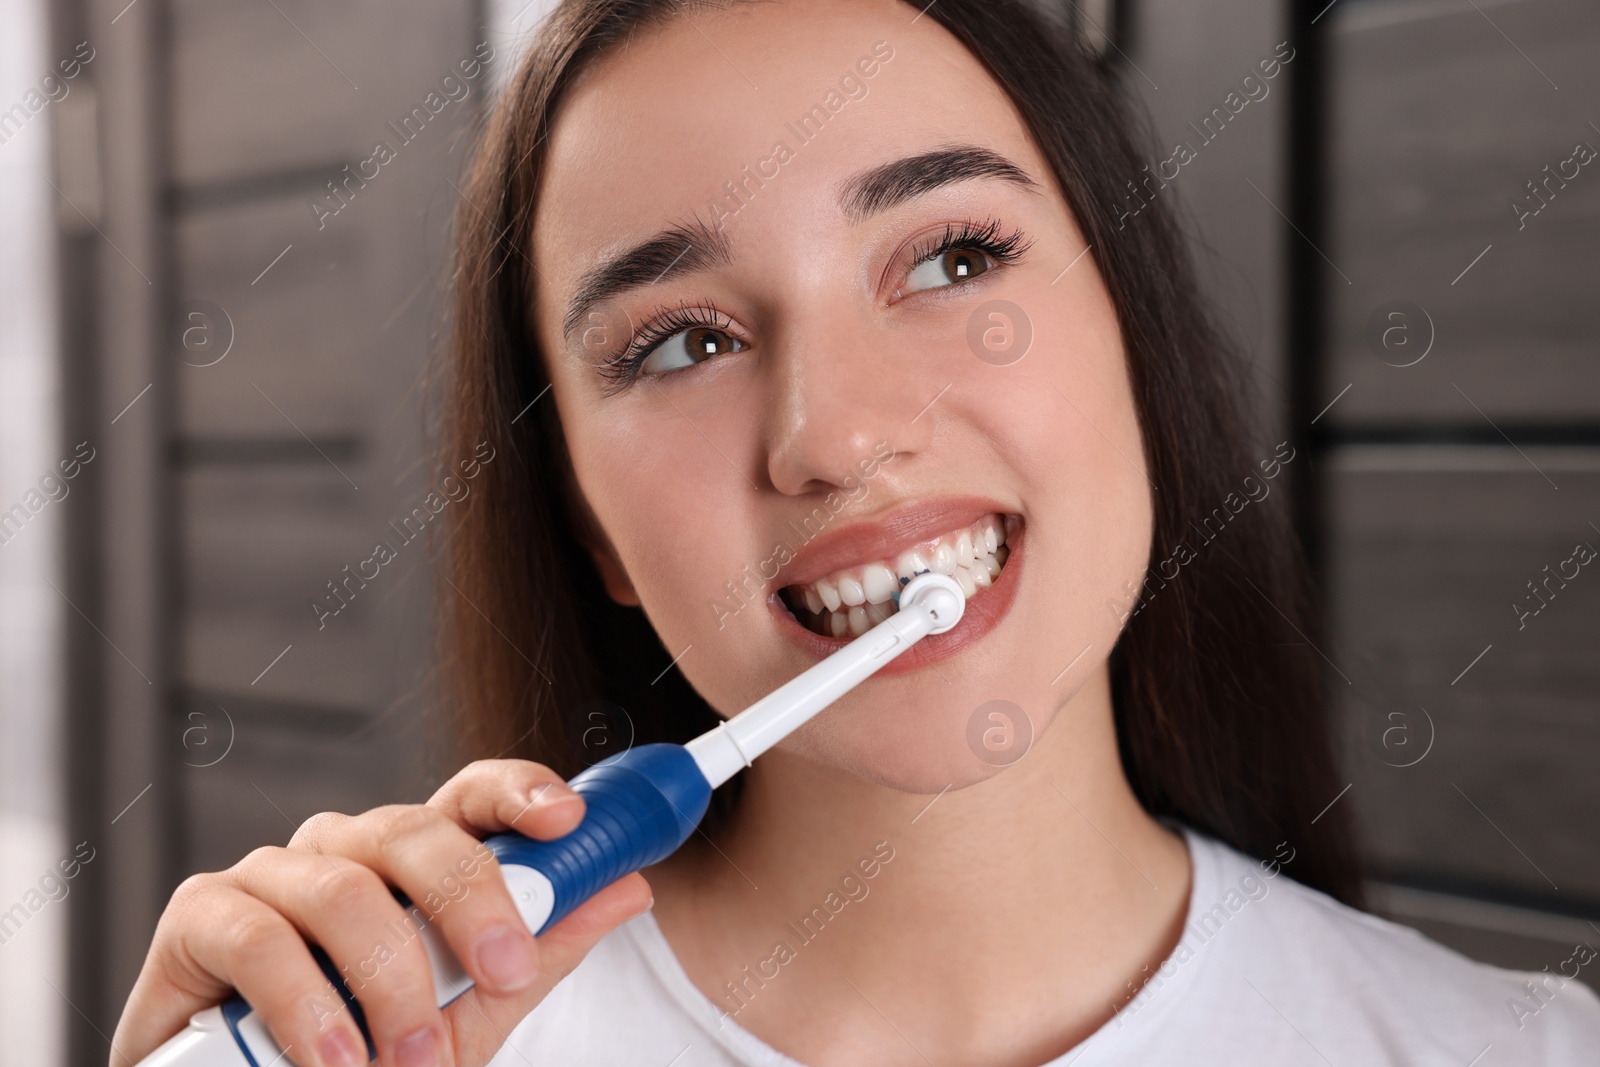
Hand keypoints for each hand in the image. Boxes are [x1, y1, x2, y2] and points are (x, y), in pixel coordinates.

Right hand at [111, 759, 653, 1066]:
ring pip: (342, 887)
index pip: (467, 798)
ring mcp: (271, 874)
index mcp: (410, 862)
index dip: (518, 791)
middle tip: (503, 970)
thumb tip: (629, 888)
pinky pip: (259, 936)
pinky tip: (336, 1057)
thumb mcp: (469, 1012)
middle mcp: (344, 849)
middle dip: (470, 899)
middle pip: (412, 831)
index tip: (567, 819)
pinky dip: (305, 1002)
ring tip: (410, 1059)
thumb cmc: (367, 1054)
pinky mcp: (201, 914)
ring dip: (389, 979)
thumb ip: (540, 952)